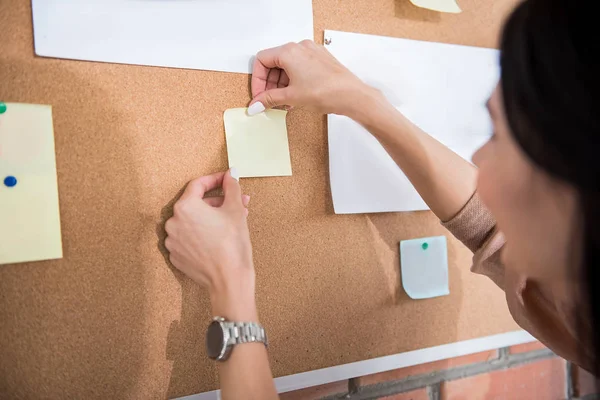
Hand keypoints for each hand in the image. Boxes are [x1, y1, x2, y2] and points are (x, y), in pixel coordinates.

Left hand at [165, 169, 256, 319]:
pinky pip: (189, 238)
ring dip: (210, 218)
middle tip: (237, 204)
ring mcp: (172, 241)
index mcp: (185, 207)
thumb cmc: (232, 244)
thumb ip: (231, 187)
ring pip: (192, 222)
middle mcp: (173, 222)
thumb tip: (231, 174)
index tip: (227, 179)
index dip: (215, 180)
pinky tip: (218, 237)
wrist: (229, 279)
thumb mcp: (235, 210)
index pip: (198, 185)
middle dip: (217, 202)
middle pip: (196, 204)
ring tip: (231, 222)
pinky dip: (201, 234)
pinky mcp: (176, 256)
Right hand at [249, 40, 372, 116]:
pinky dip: (294, 80)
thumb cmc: (327, 92)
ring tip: (283, 101)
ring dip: (281, 83)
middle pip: (274, 63)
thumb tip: (257, 103)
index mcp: (289, 52)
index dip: (257, 80)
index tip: (260, 95)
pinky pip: (300, 66)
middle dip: (270, 83)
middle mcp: (300, 47)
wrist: (351, 96)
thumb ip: (269, 99)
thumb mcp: (291, 97)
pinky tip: (295, 96)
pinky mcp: (320, 59)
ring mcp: (312, 52)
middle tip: (269, 100)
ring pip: (287, 65)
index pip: (262, 60)